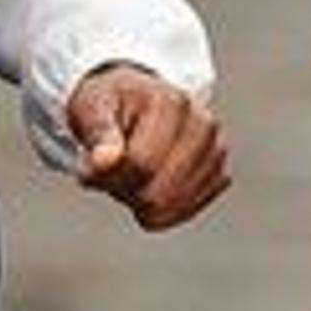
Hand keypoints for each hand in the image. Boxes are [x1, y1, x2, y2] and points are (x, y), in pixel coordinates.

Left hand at [66, 64, 230, 231]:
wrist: (135, 100)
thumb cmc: (110, 105)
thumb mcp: (92, 108)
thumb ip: (98, 133)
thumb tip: (106, 159)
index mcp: (172, 102)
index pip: (140, 164)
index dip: (109, 176)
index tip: (93, 165)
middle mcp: (203, 125)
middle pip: (158, 192)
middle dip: (125, 190)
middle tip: (112, 171)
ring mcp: (215, 150)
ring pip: (173, 205)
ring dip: (141, 201)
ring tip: (132, 172)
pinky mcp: (219, 174)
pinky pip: (188, 211)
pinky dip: (161, 209)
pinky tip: (148, 185)